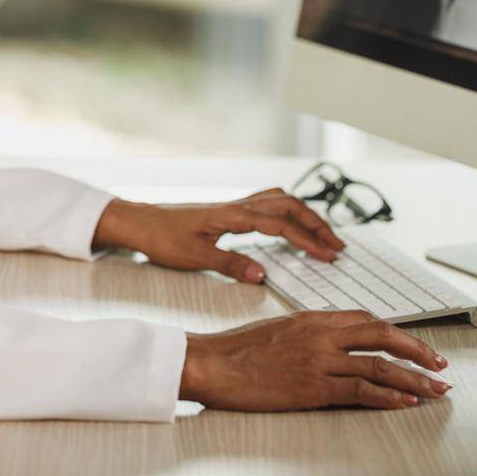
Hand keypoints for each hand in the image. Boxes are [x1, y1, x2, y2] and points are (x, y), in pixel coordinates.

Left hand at [91, 188, 344, 282]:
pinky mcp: (229, 211)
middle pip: (289, 206)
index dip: (308, 240)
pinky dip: (287, 211)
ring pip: (280, 200)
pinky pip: (267, 203)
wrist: (139, 223)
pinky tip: (290, 223)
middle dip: (317, 224)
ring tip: (322, 234)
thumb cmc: (162, 238)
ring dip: (305, 214)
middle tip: (337, 245)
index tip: (328, 256)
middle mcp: (238, 206)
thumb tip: (263, 275)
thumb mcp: (195, 257)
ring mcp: (234, 206)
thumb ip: (231, 265)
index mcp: (234, 216)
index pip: (282, 225)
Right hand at [180, 310, 450, 409]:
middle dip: (417, 351)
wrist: (211, 363)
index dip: (395, 332)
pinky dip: (388, 397)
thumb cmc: (236, 350)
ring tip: (435, 389)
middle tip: (440, 364)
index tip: (414, 345)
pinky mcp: (312, 387)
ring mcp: (318, 360)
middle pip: (382, 335)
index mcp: (312, 318)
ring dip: (413, 378)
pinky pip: (360, 391)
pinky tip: (405, 402)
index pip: (365, 318)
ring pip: (378, 365)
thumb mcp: (277, 330)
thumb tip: (331, 344)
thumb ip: (308, 333)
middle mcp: (321, 334)